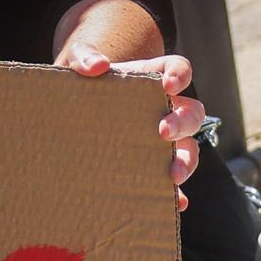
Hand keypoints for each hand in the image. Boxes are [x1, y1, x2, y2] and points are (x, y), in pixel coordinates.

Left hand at [62, 43, 211, 208]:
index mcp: (152, 77)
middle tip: (162, 132)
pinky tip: (175, 203)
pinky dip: (177, 194)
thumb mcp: (79, 61)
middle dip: (182, 123)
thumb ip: (84, 57)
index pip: (179, 69)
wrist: (68, 111)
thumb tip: (97, 67)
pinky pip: (171, 182)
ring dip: (186, 161)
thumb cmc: (81, 81)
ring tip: (172, 175)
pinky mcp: (150, 166)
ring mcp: (159, 140)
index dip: (181, 75)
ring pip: (189, 149)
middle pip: (192, 112)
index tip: (170, 85)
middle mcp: (163, 108)